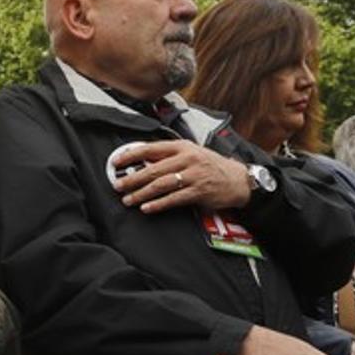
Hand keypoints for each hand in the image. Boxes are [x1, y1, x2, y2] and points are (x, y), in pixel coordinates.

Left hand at [111, 140, 250, 212]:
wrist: (238, 179)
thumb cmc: (211, 166)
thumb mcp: (191, 154)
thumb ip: (169, 157)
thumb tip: (142, 163)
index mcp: (182, 147)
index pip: (151, 148)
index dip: (131, 155)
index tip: (116, 162)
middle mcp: (187, 159)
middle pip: (153, 169)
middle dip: (132, 178)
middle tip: (118, 185)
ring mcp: (194, 175)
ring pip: (161, 184)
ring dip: (142, 193)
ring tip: (128, 199)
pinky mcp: (199, 191)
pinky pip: (174, 198)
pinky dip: (158, 204)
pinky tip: (147, 208)